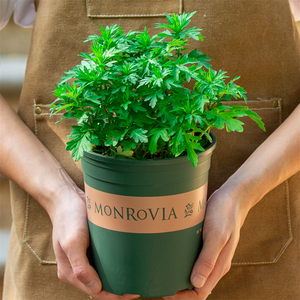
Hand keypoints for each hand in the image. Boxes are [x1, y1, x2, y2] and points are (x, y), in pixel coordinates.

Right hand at [51, 183, 139, 299]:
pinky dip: (115, 266)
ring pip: (104, 275)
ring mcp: (85, 258)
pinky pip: (104, 262)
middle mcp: (78, 268)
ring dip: (118, 279)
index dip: (113, 295)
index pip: (94, 292)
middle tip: (140, 287)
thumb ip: (80, 267)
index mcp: (70, 272)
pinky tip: (128, 264)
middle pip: (100, 286)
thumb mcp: (72, 242)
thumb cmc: (68, 218)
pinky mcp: (91, 248)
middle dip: (119, 289)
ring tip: (137, 278)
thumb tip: (95, 289)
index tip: (132, 293)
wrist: (67, 199)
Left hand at [163, 186, 248, 299]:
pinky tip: (171, 258)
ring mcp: (210, 254)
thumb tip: (196, 283)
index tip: (167, 293)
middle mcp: (215, 263)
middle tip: (161, 285)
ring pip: (195, 274)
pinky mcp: (205, 244)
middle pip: (197, 286)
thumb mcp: (216, 235)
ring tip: (163, 274)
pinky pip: (194, 260)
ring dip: (180, 277)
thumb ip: (208, 259)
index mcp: (219, 265)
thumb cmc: (224, 214)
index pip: (201, 292)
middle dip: (179, 290)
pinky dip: (183, 264)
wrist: (232, 198)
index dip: (184, 297)